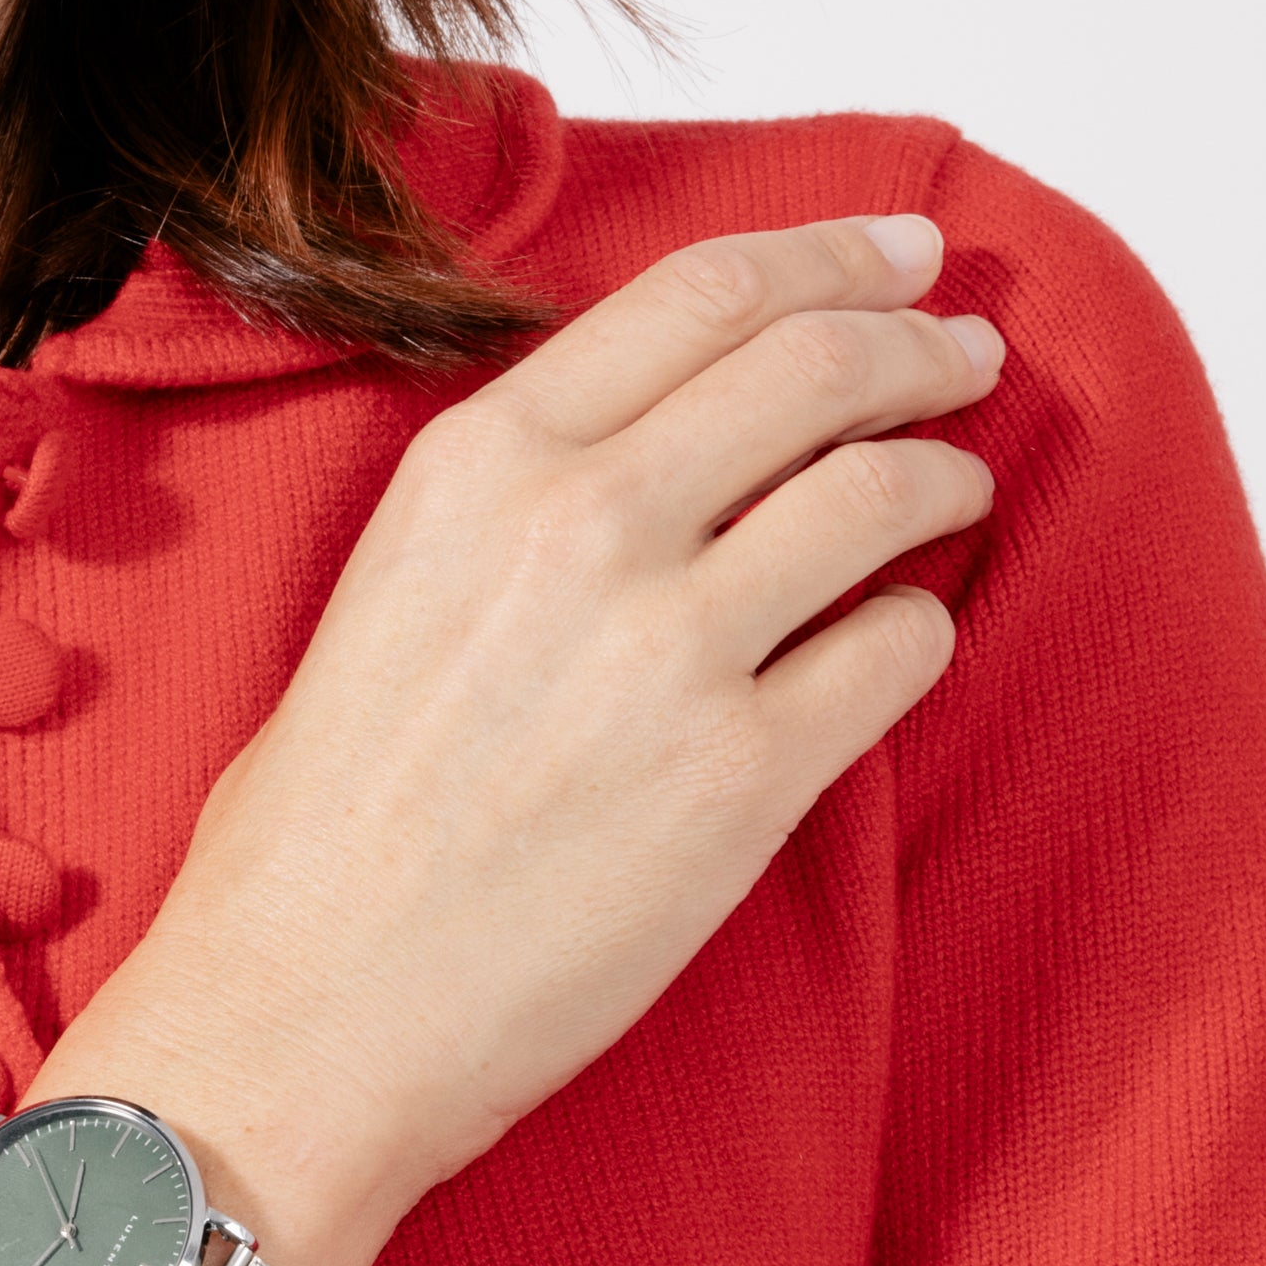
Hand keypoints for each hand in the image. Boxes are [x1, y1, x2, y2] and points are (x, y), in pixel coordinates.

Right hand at [64, 214, 1000, 1265]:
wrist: (305, 1013)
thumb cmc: (318, 825)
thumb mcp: (389, 585)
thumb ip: (522, 498)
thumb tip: (673, 453)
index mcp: (480, 462)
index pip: (702, 293)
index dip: (828, 254)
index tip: (897, 252)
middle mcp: (583, 523)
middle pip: (817, 364)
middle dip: (918, 344)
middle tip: (960, 354)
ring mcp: (673, 648)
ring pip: (885, 492)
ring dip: (944, 476)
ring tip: (952, 490)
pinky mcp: (745, 779)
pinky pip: (898, 650)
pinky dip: (918, 628)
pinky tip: (893, 639)